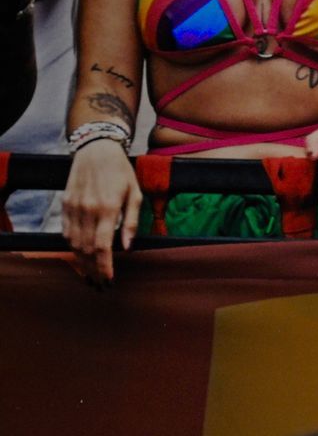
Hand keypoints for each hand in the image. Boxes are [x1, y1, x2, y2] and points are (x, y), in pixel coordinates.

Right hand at [62, 138, 138, 283]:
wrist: (95, 151)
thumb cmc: (121, 172)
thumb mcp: (135, 194)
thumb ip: (131, 221)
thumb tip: (128, 246)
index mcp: (106, 208)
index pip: (103, 246)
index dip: (105, 267)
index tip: (110, 281)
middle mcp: (86, 210)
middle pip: (86, 249)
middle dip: (93, 270)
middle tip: (101, 285)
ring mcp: (73, 208)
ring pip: (73, 244)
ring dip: (81, 263)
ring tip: (91, 277)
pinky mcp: (65, 206)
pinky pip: (66, 233)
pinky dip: (72, 248)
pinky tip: (80, 257)